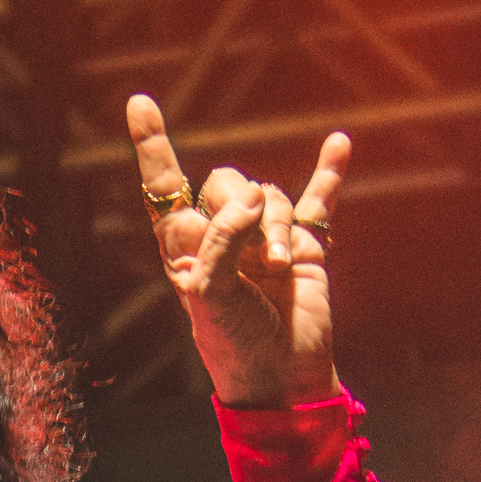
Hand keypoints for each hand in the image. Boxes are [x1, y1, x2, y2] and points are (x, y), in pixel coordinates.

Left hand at [128, 94, 348, 409]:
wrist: (282, 379)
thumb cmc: (233, 344)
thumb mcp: (209, 294)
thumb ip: (223, 240)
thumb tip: (256, 193)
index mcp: (184, 246)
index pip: (164, 186)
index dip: (153, 145)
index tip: (140, 103)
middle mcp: (221, 235)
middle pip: (227, 183)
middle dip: (242, 209)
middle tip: (255, 256)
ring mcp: (264, 239)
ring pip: (270, 196)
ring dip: (275, 227)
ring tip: (277, 269)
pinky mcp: (305, 247)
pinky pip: (318, 202)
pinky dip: (329, 174)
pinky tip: (340, 145)